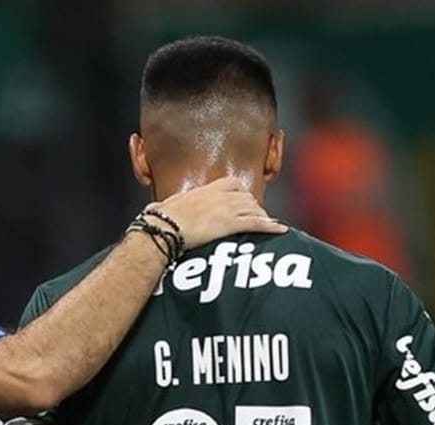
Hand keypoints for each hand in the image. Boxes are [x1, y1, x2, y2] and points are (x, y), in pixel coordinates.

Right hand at [149, 175, 284, 249]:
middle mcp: (221, 196)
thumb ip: (168, 205)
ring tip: (269, 225)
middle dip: (254, 208)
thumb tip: (153, 208)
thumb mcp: (165, 206)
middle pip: (247, 198)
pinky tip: (280, 230)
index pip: (234, 184)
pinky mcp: (231, 224)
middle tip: (258, 217)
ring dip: (263, 217)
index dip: (242, 194)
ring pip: (254, 210)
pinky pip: (257, 223)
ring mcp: (228, 209)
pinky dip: (271, 227)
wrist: (164, 228)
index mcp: (207, 188)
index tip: (243, 201)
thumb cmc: (160, 219)